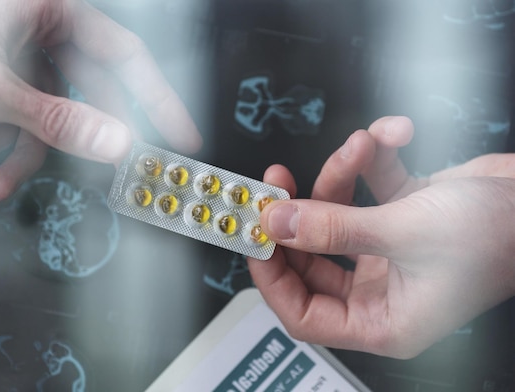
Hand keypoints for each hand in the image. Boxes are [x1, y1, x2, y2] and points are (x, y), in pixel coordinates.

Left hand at [0, 0, 200, 199]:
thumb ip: (55, 118)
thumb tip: (113, 142)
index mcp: (49, 5)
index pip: (125, 56)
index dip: (157, 99)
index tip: (178, 133)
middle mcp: (38, 20)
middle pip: (87, 86)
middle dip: (83, 134)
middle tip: (109, 169)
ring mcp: (16, 41)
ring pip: (49, 102)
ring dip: (29, 144)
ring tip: (4, 174)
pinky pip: (20, 101)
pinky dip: (5, 131)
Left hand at [248, 116, 514, 357]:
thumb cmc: (499, 236)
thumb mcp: (405, 232)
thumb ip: (332, 228)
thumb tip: (276, 224)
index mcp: (382, 318)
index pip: (304, 313)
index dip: (272, 277)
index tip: (255, 236)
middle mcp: (383, 290)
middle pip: (313, 257)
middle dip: (298, 213)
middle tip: (279, 180)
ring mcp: (390, 252)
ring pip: (338, 215)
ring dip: (342, 173)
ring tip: (360, 145)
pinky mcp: (401, 217)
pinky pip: (370, 188)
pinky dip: (376, 159)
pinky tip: (393, 134)